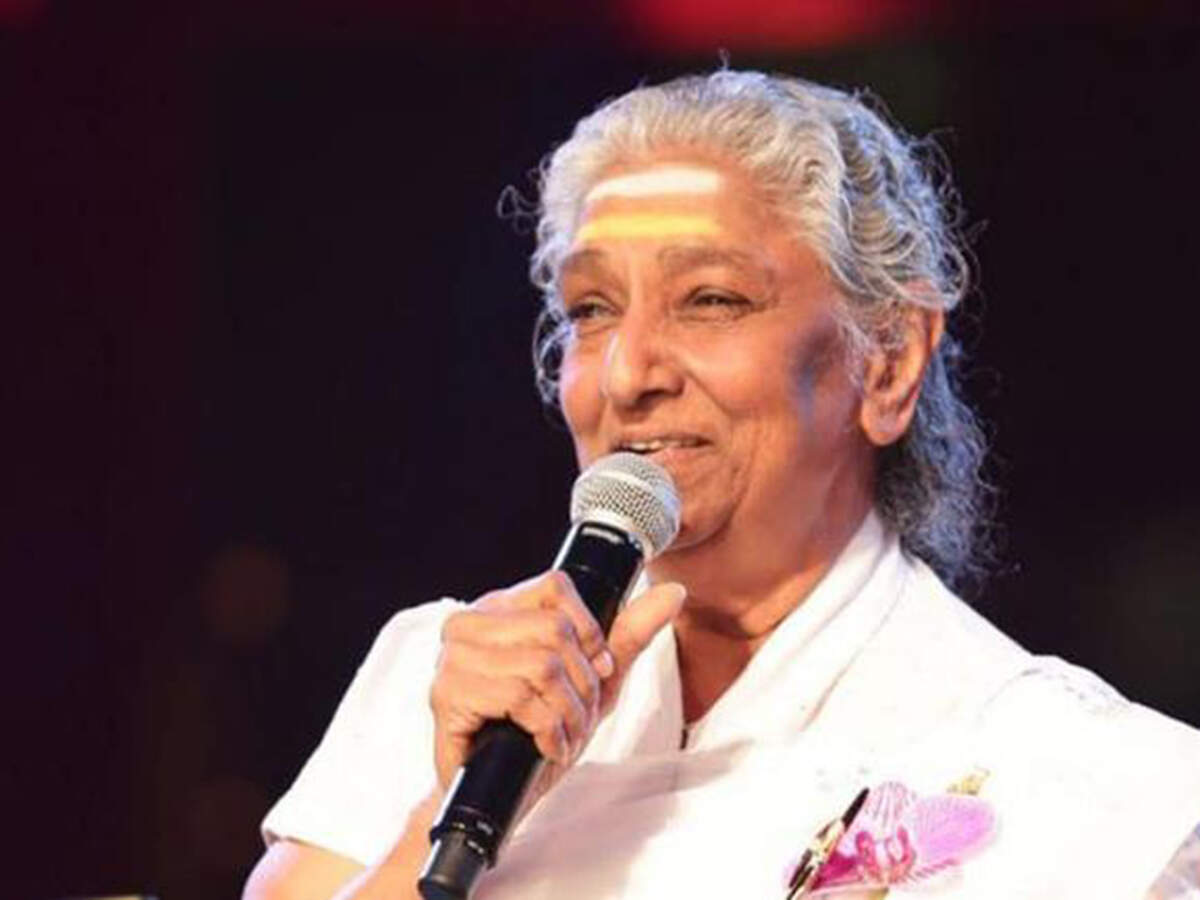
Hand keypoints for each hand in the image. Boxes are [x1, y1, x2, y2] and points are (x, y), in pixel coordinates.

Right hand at [430, 571, 686, 791]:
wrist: (500, 796)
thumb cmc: (538, 731)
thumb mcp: (594, 679)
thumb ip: (629, 633)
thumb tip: (672, 592)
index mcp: (498, 609)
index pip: (556, 586)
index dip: (589, 633)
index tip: (594, 669)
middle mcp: (468, 625)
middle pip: (555, 630)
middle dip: (583, 683)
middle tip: (578, 713)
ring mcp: (452, 660)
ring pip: (542, 665)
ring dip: (568, 712)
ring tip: (562, 732)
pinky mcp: (447, 697)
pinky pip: (518, 698)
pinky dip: (547, 730)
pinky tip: (545, 745)